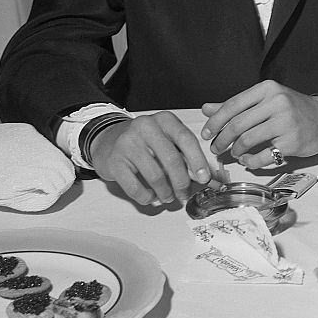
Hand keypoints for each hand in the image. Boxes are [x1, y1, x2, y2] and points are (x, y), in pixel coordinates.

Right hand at [88, 111, 215, 205]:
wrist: (108, 140)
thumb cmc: (144, 142)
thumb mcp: (166, 140)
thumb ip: (186, 155)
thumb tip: (210, 177)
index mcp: (164, 120)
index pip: (186, 139)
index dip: (198, 161)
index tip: (204, 178)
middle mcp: (146, 127)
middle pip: (172, 159)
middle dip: (182, 182)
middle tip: (184, 194)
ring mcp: (128, 143)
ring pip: (155, 175)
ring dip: (165, 192)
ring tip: (168, 197)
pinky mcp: (114, 161)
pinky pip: (135, 186)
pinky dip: (146, 197)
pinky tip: (150, 197)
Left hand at [200, 80, 317, 166]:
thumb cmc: (291, 109)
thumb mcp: (265, 100)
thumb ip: (236, 105)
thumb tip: (206, 109)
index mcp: (267, 89)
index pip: (233, 105)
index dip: (215, 121)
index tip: (206, 133)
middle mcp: (276, 102)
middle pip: (237, 124)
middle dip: (221, 139)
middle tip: (216, 148)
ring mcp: (285, 122)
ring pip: (247, 140)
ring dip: (235, 150)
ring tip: (234, 153)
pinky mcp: (291, 141)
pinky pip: (263, 155)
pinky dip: (250, 162)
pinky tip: (248, 161)